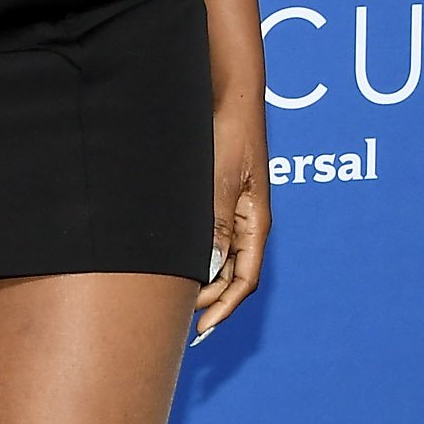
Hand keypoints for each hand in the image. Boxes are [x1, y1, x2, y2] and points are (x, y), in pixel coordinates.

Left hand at [195, 92, 269, 338]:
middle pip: (230, 277)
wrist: (228, 94)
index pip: (244, 280)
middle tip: (179, 323)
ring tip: (171, 303)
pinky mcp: (214, 200)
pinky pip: (206, 240)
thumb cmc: (228, 132)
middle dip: (209, 302)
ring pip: (217, 261)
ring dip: (199, 283)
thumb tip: (208, 270)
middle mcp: (245, 223)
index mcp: (254, 223)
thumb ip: (214, 224)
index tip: (201, 329)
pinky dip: (192, 259)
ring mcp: (230, 212)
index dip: (224, 308)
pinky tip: (170, 266)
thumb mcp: (219, 181)